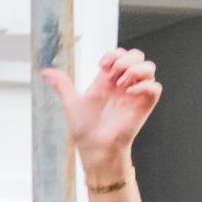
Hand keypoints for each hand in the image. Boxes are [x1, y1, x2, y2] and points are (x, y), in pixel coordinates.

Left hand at [45, 48, 161, 171]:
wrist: (95, 148)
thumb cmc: (84, 129)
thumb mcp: (71, 102)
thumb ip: (62, 84)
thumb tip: (46, 72)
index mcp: (108, 81)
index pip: (120, 55)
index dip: (114, 53)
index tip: (102, 65)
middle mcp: (123, 85)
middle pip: (137, 57)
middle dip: (126, 58)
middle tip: (113, 73)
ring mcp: (135, 94)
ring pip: (149, 68)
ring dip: (136, 69)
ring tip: (122, 83)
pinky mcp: (144, 105)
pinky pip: (155, 87)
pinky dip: (145, 85)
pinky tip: (130, 91)